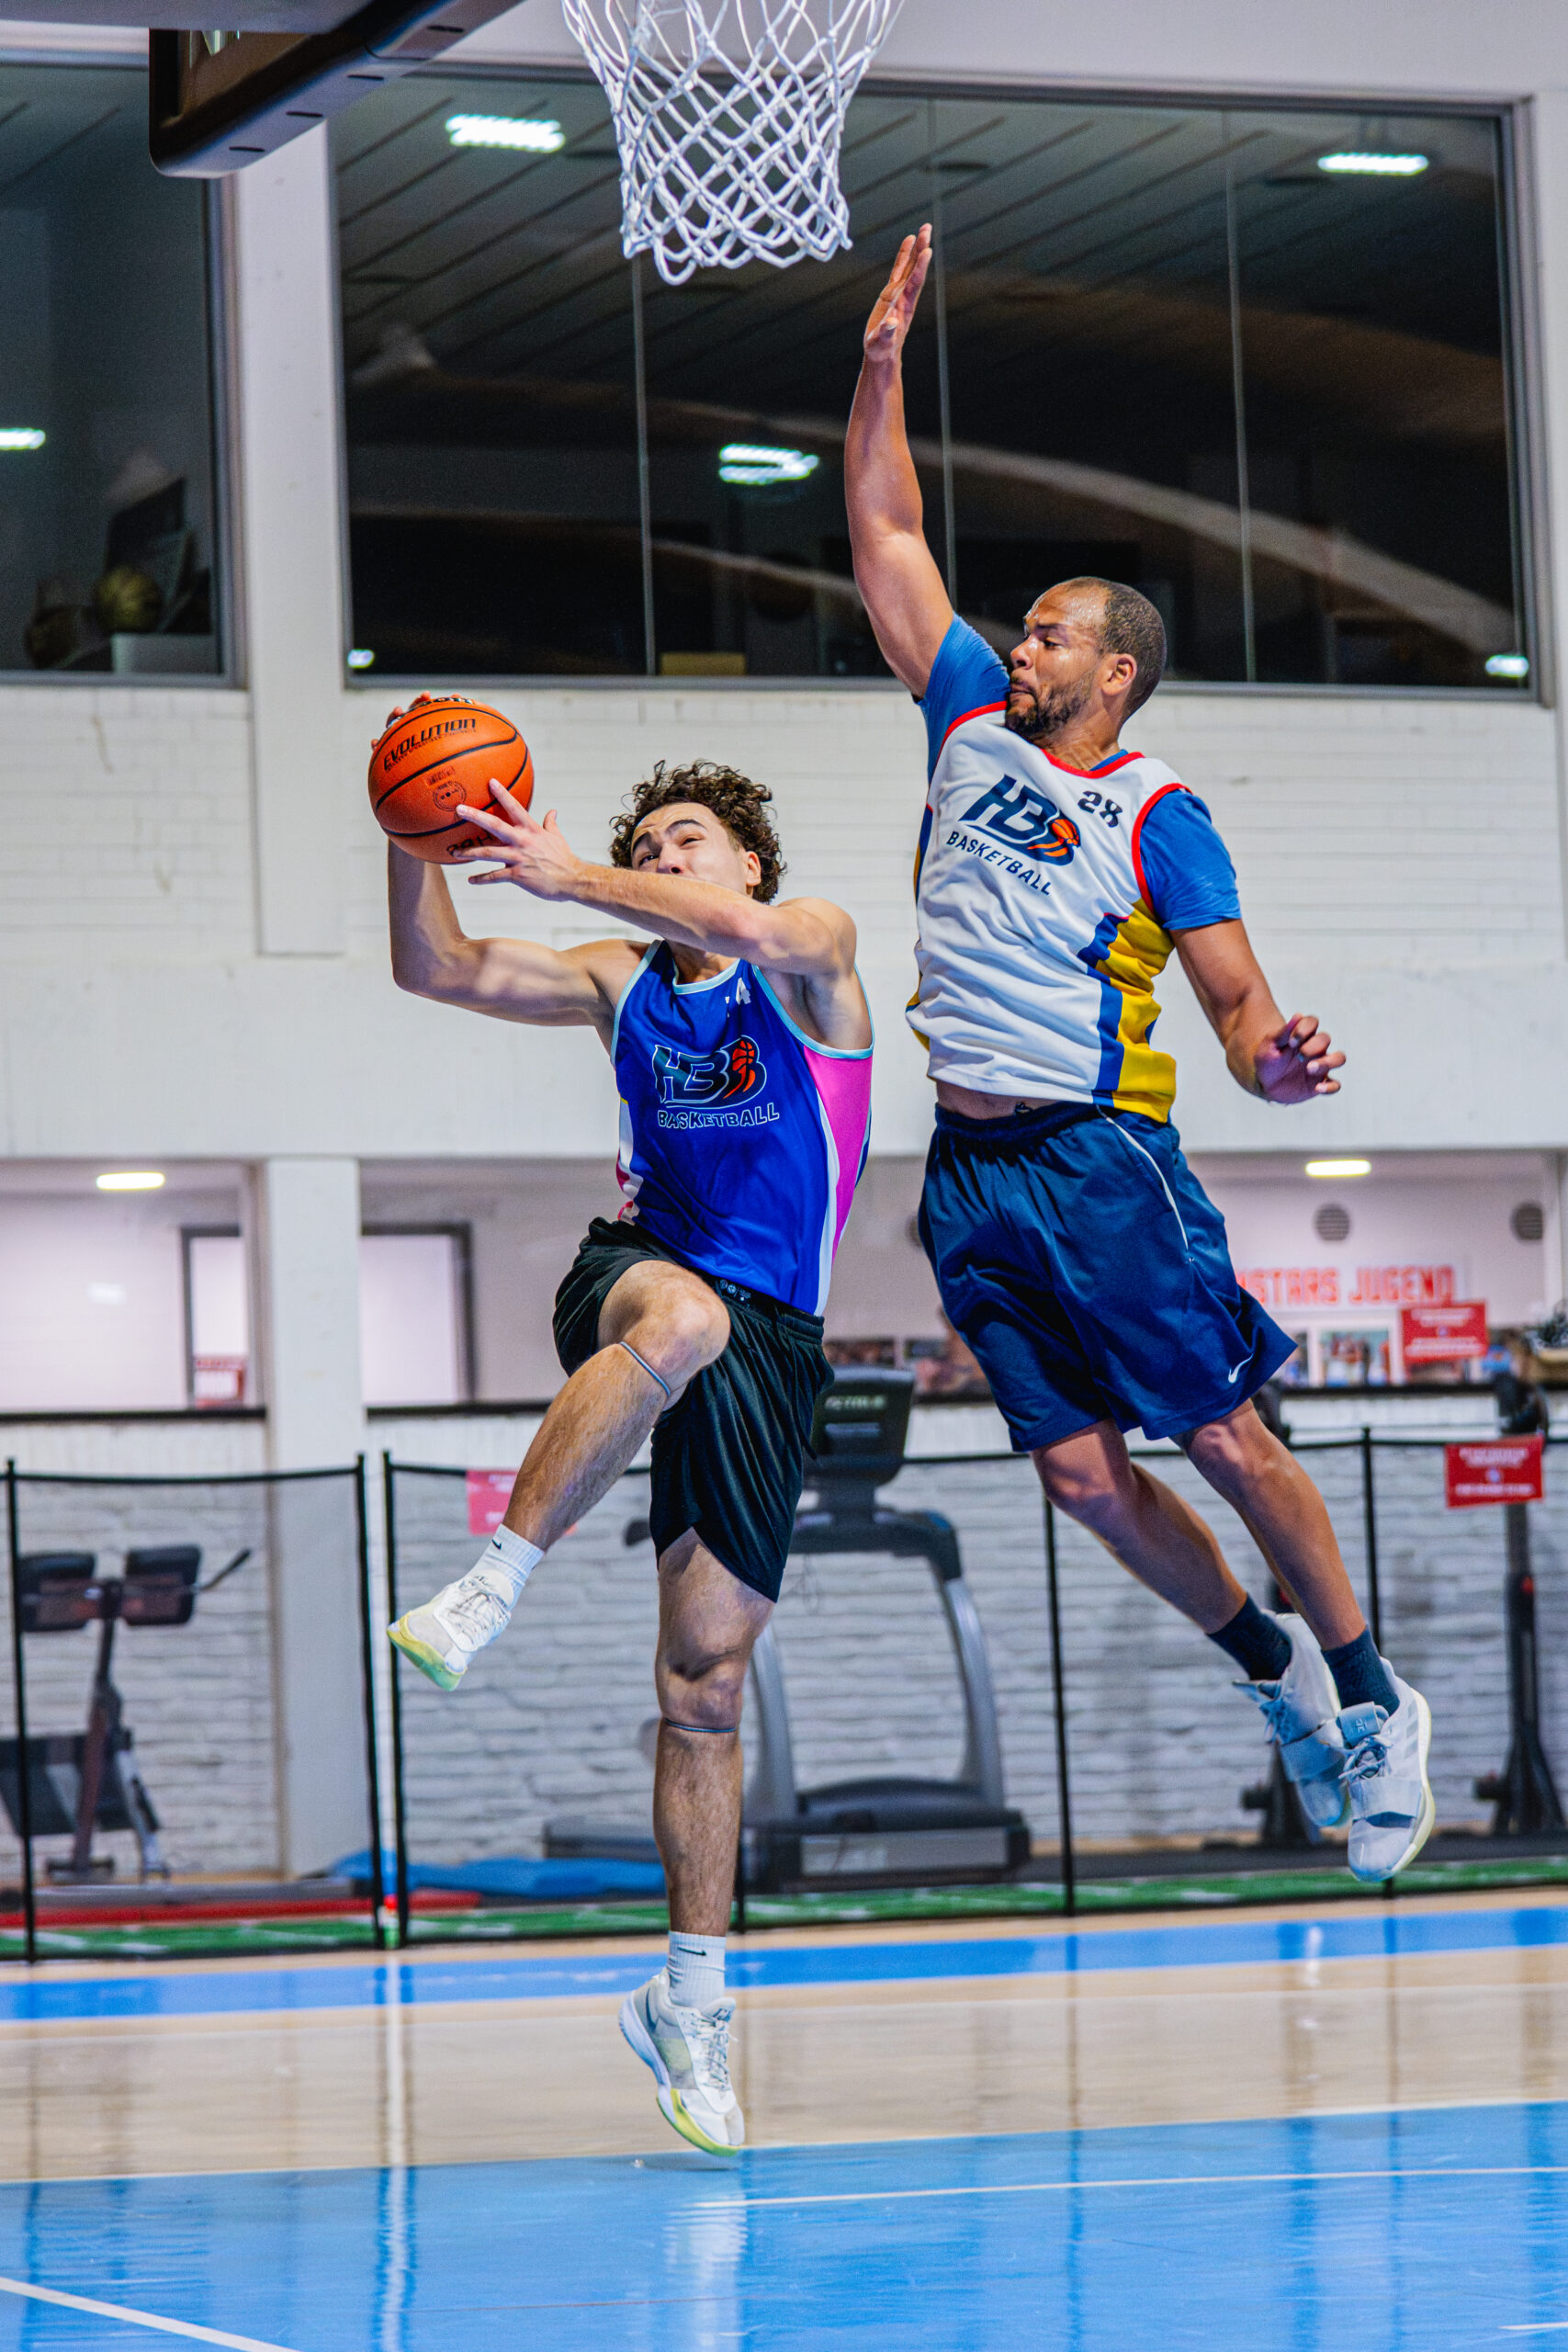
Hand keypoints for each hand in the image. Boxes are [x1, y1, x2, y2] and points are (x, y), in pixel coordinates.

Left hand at [452, 783, 584, 902]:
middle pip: (495, 826)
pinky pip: (495, 876)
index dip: (503, 794)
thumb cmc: (564, 858)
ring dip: (470, 852)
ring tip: (455, 852)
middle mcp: (523, 841)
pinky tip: (471, 880)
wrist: (573, 879)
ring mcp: (519, 858)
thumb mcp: (557, 837)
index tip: (491, 782)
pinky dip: (481, 879)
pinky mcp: (518, 875)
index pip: (515, 807)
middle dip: (476, 816)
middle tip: (459, 809)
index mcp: (531, 830)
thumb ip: (550, 824)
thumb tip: (552, 812)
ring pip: (489, 853)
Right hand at [863, 224, 932, 366]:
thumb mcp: (882, 343)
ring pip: (910, 265)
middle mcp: (905, 295)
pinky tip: (909, 241)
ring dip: (917, 247)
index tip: (927, 250)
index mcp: (904, 306)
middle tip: (927, 229)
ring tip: (923, 229)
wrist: (882, 353)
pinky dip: (904, 255)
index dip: (920, 267)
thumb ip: (886, 333)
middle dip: (921, 249)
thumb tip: (890, 323)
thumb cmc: (881, 349)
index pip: (915, 283)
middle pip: (916, 268)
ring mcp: (899, 292)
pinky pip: (900, 269)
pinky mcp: (892, 292)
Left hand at [1256, 1013, 1344, 1103]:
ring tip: (1309, 1068)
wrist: (1264, 1084)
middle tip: (1299, 1057)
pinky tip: (1317, 1088)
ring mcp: (1320, 1066)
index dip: (1304, 1029)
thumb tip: (1298, 1015)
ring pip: (1339, 1058)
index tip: (1291, 1042)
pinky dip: (1330, 1087)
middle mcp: (1315, 1048)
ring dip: (1328, 1062)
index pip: (1312, 1022)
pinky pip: (1335, 1085)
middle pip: (1325, 1039)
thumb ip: (1283, 1032)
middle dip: (1313, 1046)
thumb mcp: (1270, 1046)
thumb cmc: (1268, 1060)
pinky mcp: (1320, 1083)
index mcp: (1302, 1036)